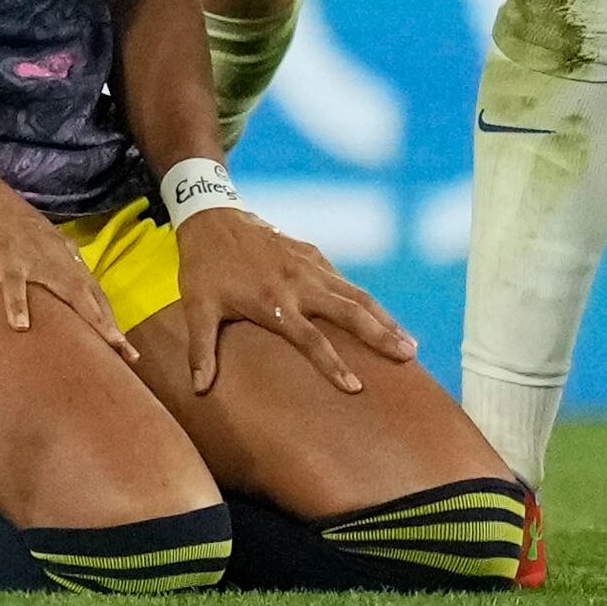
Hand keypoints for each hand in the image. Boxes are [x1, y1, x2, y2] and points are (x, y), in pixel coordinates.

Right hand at [0, 175, 136, 358]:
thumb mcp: (33, 240)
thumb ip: (47, 263)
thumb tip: (56, 292)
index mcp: (62, 252)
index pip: (93, 289)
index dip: (110, 317)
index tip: (126, 348)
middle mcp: (55, 253)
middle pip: (89, 293)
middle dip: (110, 325)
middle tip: (128, 354)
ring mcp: (31, 254)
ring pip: (67, 288)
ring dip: (88, 317)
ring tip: (104, 344)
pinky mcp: (4, 255)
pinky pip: (13, 282)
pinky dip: (18, 303)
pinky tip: (20, 326)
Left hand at [166, 207, 415, 394]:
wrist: (212, 216)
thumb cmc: (204, 268)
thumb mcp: (197, 308)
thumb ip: (201, 350)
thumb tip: (198, 390)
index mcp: (273, 301)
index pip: (311, 340)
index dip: (333, 365)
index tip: (356, 387)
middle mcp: (298, 283)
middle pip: (349, 312)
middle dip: (380, 335)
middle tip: (408, 356)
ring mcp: (309, 265)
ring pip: (356, 294)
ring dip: (385, 317)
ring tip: (409, 342)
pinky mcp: (312, 253)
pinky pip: (345, 280)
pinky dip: (366, 299)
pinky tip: (382, 316)